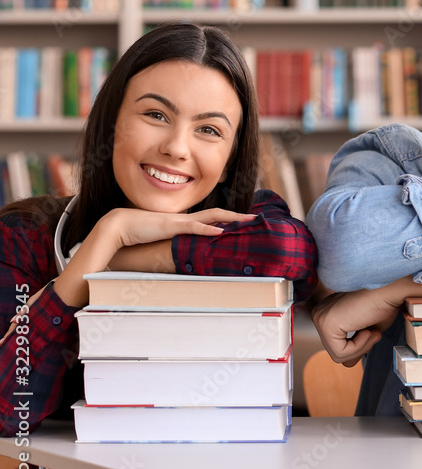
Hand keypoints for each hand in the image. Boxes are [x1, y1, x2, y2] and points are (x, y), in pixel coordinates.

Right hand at [101, 207, 255, 248]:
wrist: (118, 226)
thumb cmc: (137, 234)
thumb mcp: (160, 240)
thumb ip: (172, 245)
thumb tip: (182, 254)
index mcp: (184, 222)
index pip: (210, 218)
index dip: (227, 219)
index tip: (242, 222)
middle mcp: (185, 219)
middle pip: (217, 214)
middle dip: (237, 217)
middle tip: (255, 218)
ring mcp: (179, 221)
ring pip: (210, 217)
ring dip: (230, 219)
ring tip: (247, 221)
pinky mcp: (170, 226)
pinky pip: (192, 226)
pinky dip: (207, 228)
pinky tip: (219, 231)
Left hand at [311, 284, 405, 366]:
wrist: (390, 289)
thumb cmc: (384, 303)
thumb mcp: (368, 329)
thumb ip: (354, 345)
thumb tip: (347, 363)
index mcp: (327, 312)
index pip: (337, 345)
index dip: (359, 345)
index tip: (372, 329)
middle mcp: (319, 314)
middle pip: (336, 352)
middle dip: (360, 347)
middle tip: (373, 330)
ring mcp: (320, 318)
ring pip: (338, 355)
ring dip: (362, 347)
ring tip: (371, 329)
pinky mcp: (326, 325)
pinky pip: (341, 353)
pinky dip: (359, 346)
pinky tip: (367, 329)